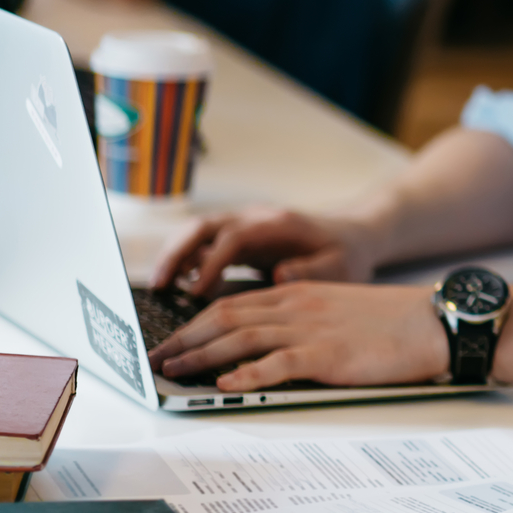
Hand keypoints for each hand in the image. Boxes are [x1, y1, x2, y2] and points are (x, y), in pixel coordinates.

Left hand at [147, 282, 446, 390]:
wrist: (435, 322)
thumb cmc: (393, 322)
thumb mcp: (339, 310)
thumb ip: (302, 319)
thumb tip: (265, 344)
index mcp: (300, 293)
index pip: (232, 303)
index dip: (193, 323)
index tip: (169, 341)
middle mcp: (299, 305)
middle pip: (225, 317)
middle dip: (183, 339)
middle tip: (154, 360)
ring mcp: (312, 329)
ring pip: (242, 337)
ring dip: (201, 356)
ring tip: (172, 371)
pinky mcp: (329, 354)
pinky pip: (279, 362)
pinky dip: (247, 374)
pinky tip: (225, 385)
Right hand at [154, 207, 381, 296]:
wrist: (354, 235)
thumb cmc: (346, 254)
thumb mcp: (340, 266)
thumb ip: (313, 271)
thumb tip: (281, 276)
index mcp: (277, 225)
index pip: (234, 238)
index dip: (212, 263)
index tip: (195, 292)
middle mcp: (255, 219)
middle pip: (204, 227)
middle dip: (177, 253)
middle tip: (158, 286)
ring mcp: (244, 225)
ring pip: (198, 232)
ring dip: (175, 255)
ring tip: (159, 288)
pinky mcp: (240, 238)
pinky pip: (204, 243)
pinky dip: (186, 259)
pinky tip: (178, 286)